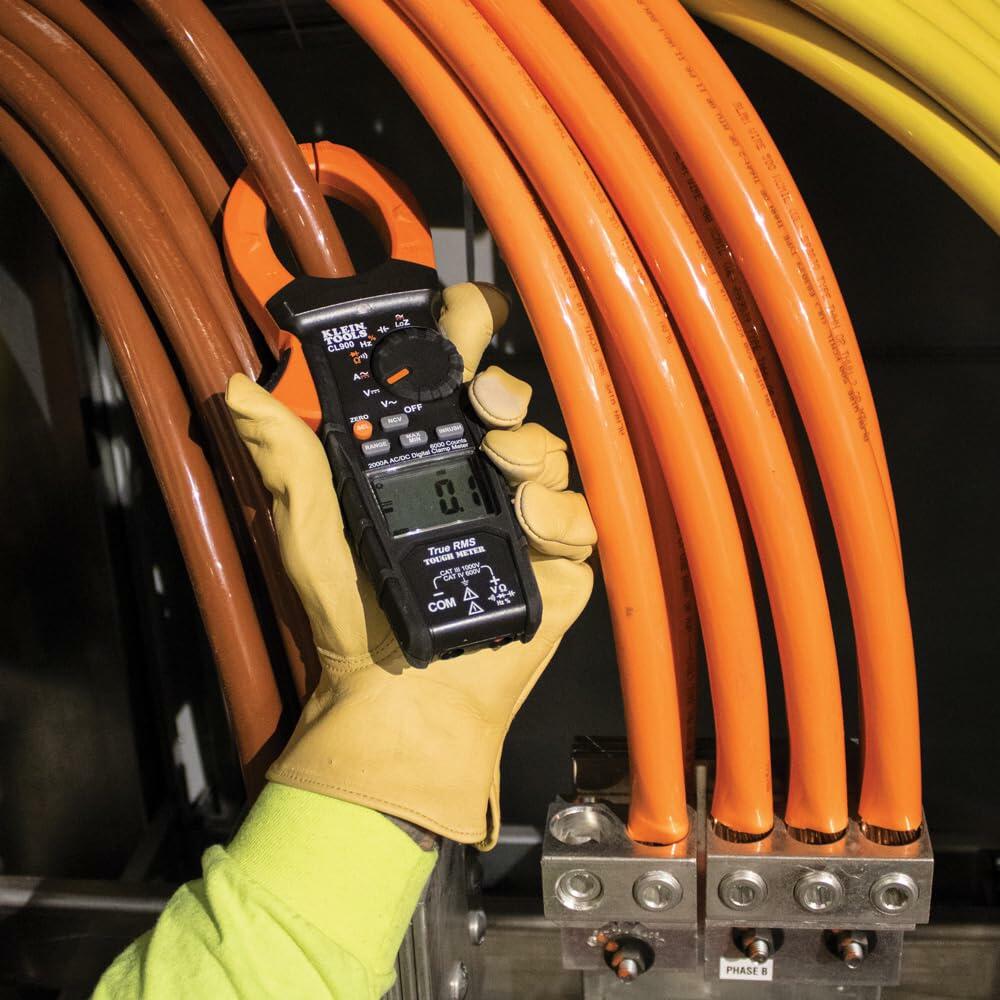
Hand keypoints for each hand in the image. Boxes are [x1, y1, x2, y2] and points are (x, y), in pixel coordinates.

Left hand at [226, 283, 594, 846]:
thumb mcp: (307, 527)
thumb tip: (240, 389)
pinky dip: (559, 512)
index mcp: (423, 456)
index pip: (451, 376)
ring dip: (530, 444)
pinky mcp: (558, 559)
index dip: (464, 333)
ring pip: (550, 449)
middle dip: (505, 385)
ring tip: (502, 463)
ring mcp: (521, 514)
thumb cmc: (350, 614)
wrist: (402, 695)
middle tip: (484, 398)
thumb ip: (286, 457)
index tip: (466, 312)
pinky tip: (530, 526)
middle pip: (512, 401)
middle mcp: (476, 474)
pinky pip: (580, 515)